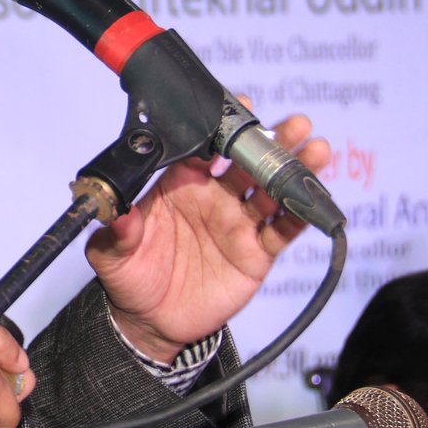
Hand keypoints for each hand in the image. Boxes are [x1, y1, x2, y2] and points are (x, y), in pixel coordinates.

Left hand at [85, 110, 330, 362]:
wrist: (150, 321)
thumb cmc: (130, 275)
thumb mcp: (111, 253)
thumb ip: (118, 230)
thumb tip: (117, 213)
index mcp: (179, 184)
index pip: (203, 148)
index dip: (221, 127)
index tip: (240, 106)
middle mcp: (213, 197)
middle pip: (247, 163)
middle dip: (272, 141)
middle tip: (295, 123)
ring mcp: (237, 224)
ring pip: (271, 191)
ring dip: (295, 170)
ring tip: (316, 149)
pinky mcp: (255, 254)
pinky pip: (281, 232)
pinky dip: (299, 216)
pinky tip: (314, 200)